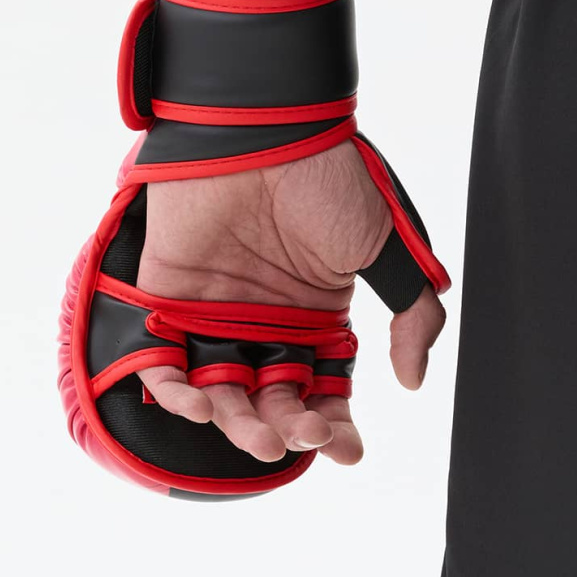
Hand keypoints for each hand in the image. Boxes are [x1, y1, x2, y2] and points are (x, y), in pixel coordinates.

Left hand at [136, 140, 446, 464]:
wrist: (262, 126)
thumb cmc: (327, 178)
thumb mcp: (387, 249)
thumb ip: (412, 314)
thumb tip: (412, 380)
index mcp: (317, 316)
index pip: (324, 388)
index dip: (335, 425)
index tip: (347, 450)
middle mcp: (267, 322)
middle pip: (274, 399)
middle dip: (289, 428)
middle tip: (299, 436)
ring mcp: (216, 313)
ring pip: (223, 391)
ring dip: (238, 423)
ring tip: (259, 438)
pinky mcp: (167, 298)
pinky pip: (165, 360)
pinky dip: (175, 390)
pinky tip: (199, 408)